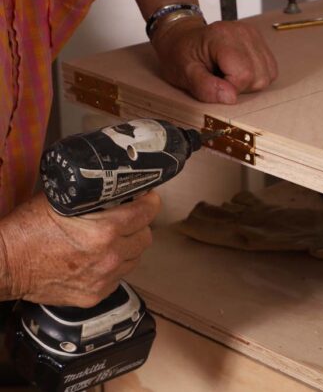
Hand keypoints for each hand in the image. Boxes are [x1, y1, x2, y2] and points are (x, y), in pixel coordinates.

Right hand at [0, 192, 160, 306]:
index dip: (150, 202)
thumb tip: (114, 186)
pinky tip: (100, 259)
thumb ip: (92, 196)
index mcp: (105, 230)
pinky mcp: (95, 295)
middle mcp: (110, 256)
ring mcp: (104, 279)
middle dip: (140, 225)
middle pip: (146, 237)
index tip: (148, 198)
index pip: (147, 213)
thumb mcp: (61, 201)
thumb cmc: (26, 230)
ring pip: (135, 259)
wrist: (3, 265)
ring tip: (114, 239)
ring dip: (129, 247)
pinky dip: (115, 267)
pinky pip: (119, 277)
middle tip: (129, 218)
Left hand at [151, 17, 277, 103]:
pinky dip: (256, 76)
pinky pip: (269, 68)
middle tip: (221, 79)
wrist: (181, 36)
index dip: (231, 88)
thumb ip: (205, 87)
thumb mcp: (183, 73)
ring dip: (250, 82)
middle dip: (242, 86)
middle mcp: (243, 32)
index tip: (215, 84)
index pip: (244, 74)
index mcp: (222, 36)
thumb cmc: (180, 54)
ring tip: (229, 74)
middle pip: (259, 76)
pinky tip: (239, 71)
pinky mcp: (260, 41)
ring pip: (268, 74)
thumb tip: (231, 98)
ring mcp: (254, 35)